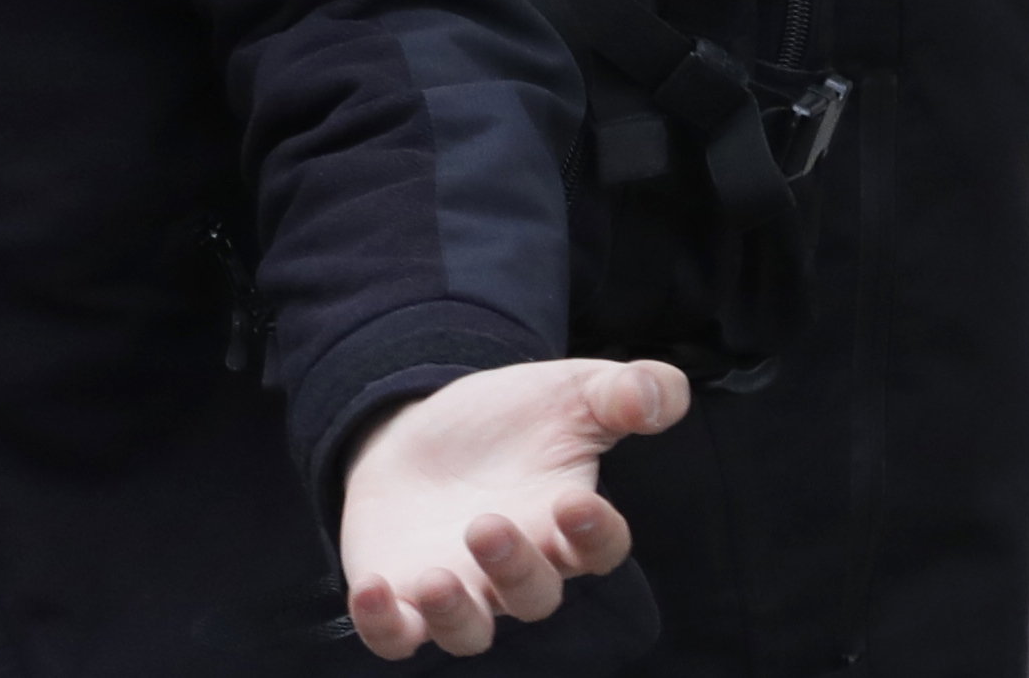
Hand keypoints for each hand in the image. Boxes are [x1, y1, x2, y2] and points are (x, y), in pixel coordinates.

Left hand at [339, 357, 688, 658]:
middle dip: (515, 568)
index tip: (576, 501)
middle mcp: (517, 573)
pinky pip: (395, 635)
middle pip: (532, 596)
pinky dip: (384, 625)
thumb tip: (660, 393)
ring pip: (468, 632)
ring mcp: (460, 590)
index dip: (593, 535)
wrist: (423, 429)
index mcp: (565, 527)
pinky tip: (369, 592)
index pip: (597, 550)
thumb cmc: (510, 421)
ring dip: (454, 615)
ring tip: (437, 579)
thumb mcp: (570, 393)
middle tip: (488, 524)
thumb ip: (622, 393)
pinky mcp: (400, 596)